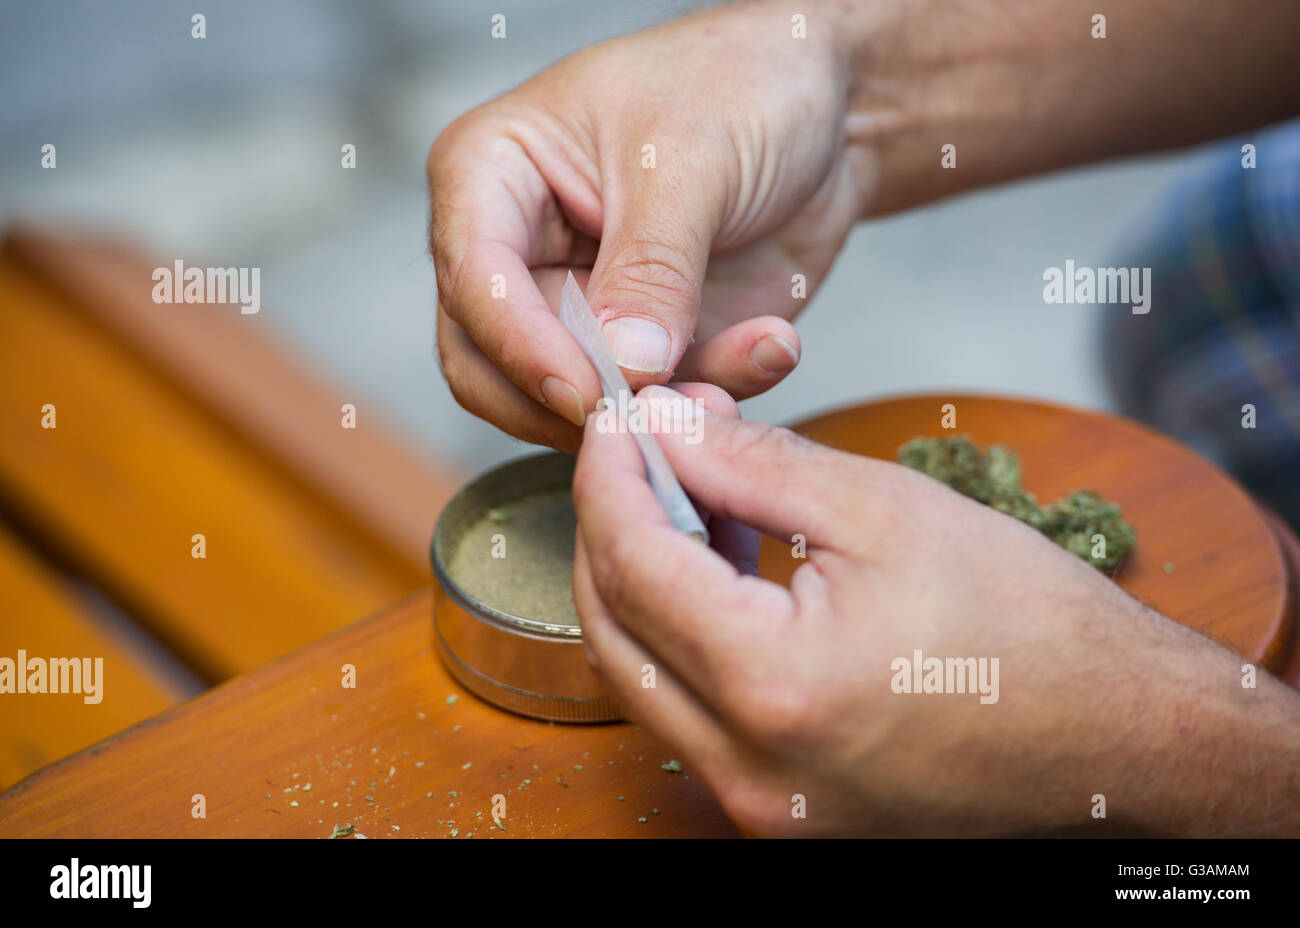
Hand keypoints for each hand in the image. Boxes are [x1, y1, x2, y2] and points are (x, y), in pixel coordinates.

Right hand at [427, 0, 868, 449]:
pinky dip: (712, 392)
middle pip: (493, 367)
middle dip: (581, 399)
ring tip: (748, 365)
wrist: (824, 112)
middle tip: (661, 407)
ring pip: (573, 403)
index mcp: (491, 176)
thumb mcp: (690, 161)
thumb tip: (626, 364)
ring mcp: (577, 306)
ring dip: (659, 405)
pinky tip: (770, 347)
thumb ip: (652, 267)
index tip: (590, 390)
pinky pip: (653, 403)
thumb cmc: (738, 84)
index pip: (474, 282)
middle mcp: (517, 252)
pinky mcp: (638, 348)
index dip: (522, 347)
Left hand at [571, 385, 1299, 835]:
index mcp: (776, 690)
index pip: (633, 564)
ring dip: (643, 577)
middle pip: (613, 625)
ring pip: (642, 674)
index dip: (610, 477)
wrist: (1121, 737)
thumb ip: (752, 463)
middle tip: (640, 451)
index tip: (615, 418)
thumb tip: (664, 426)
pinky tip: (722, 564)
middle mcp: (751, 770)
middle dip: (609, 525)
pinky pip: (691, 711)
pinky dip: (685, 631)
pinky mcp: (780, 809)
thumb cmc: (1031, 626)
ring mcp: (761, 804)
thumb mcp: (884, 511)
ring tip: (691, 495)